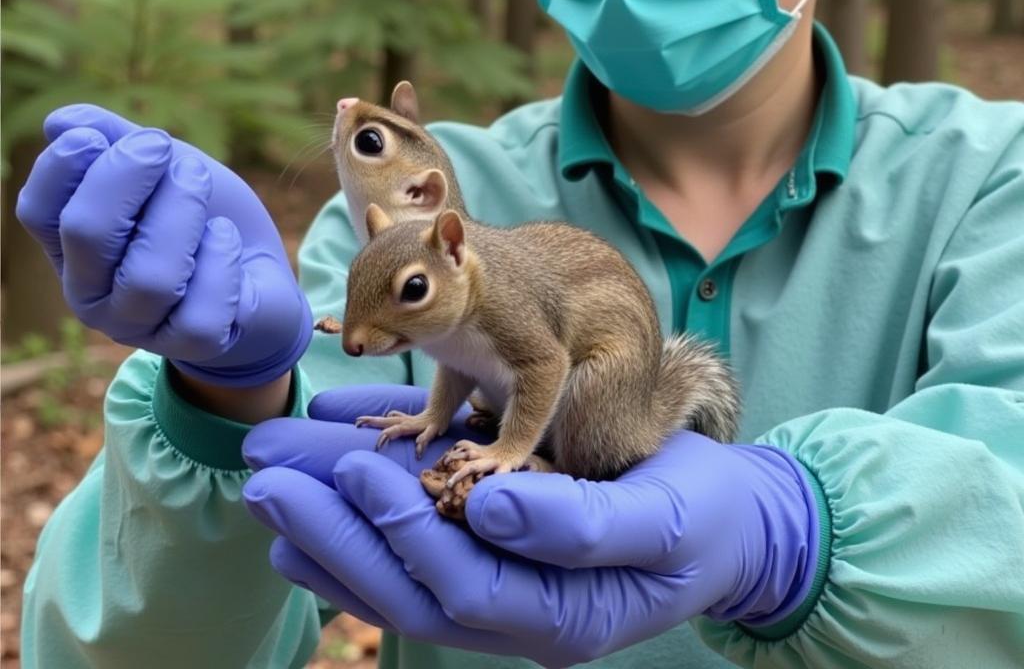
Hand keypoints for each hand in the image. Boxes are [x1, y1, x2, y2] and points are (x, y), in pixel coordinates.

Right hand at [15, 104, 311, 386]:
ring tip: (199, 183)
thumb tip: (62, 121)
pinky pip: (202, 305)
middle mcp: (91, 291)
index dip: (61, 165)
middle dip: (128, 176)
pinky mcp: (192, 343)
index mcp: (70, 245)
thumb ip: (116, 140)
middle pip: (87, 233)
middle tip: (163, 146)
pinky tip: (226, 238)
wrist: (261, 269)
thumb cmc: (200, 214)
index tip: (98, 136)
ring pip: (150, 274)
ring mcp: (139, 324)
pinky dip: (221, 257)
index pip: (38, 210)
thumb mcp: (163, 167)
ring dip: (182, 212)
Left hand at [241, 385, 819, 666]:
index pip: (457, 585)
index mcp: (556, 617)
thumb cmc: (703, 518)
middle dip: (333, 533)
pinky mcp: (496, 548)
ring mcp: (501, 582)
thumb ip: (581, 525)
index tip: (353, 473)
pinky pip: (424, 532)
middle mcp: (514, 609)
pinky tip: (328, 478)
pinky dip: (371, 507)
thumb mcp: (660, 519)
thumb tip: (491, 510)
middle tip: (265, 481)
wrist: (726, 522)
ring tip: (270, 485)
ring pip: (401, 562)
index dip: (401, 532)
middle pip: (407, 581)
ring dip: (332, 524)